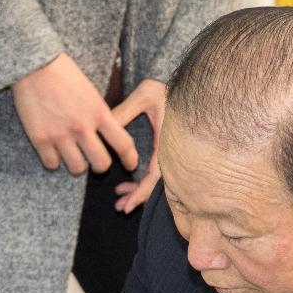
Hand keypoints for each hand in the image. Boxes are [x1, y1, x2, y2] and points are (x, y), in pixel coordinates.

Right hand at [11, 54, 138, 175]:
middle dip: (100, 165)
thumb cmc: (63, 73)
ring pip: (77, 168)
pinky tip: (53, 151)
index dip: (130, 159)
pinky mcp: (40, 139)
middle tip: (94, 160)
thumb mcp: (91, 92)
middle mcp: (81, 126)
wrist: (34, 64)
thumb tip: (106, 135)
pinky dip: (54, 161)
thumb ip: (99, 115)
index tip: (130, 165)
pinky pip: (52, 164)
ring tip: (72, 154)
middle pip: (101, 163)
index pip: (123, 143)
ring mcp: (60, 134)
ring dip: (77, 164)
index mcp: (98, 112)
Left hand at [110, 79, 167, 212]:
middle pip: (156, 185)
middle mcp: (172, 152)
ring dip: (138, 192)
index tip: (128, 205)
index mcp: (169, 143)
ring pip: (155, 181)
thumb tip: (102, 126)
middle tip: (120, 208)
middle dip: (137, 198)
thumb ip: (124, 111)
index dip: (142, 193)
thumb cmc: (166, 87)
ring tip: (119, 201)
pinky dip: (141, 181)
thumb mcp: (144, 95)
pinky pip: (155, 173)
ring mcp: (170, 154)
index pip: (155, 177)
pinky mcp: (166, 152)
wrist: (189, 84)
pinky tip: (126, 184)